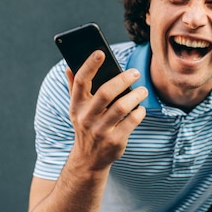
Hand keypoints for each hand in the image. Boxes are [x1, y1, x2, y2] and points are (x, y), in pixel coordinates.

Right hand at [66, 50, 146, 171]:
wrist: (88, 159)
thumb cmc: (86, 126)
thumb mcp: (76, 109)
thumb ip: (73, 87)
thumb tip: (68, 66)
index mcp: (76, 105)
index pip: (81, 81)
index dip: (90, 65)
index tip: (101, 52)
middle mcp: (86, 117)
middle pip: (105, 93)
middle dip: (123, 80)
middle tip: (135, 72)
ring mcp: (100, 130)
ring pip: (121, 107)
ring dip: (135, 96)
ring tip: (143, 90)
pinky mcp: (115, 141)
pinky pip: (131, 122)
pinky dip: (139, 112)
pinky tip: (141, 108)